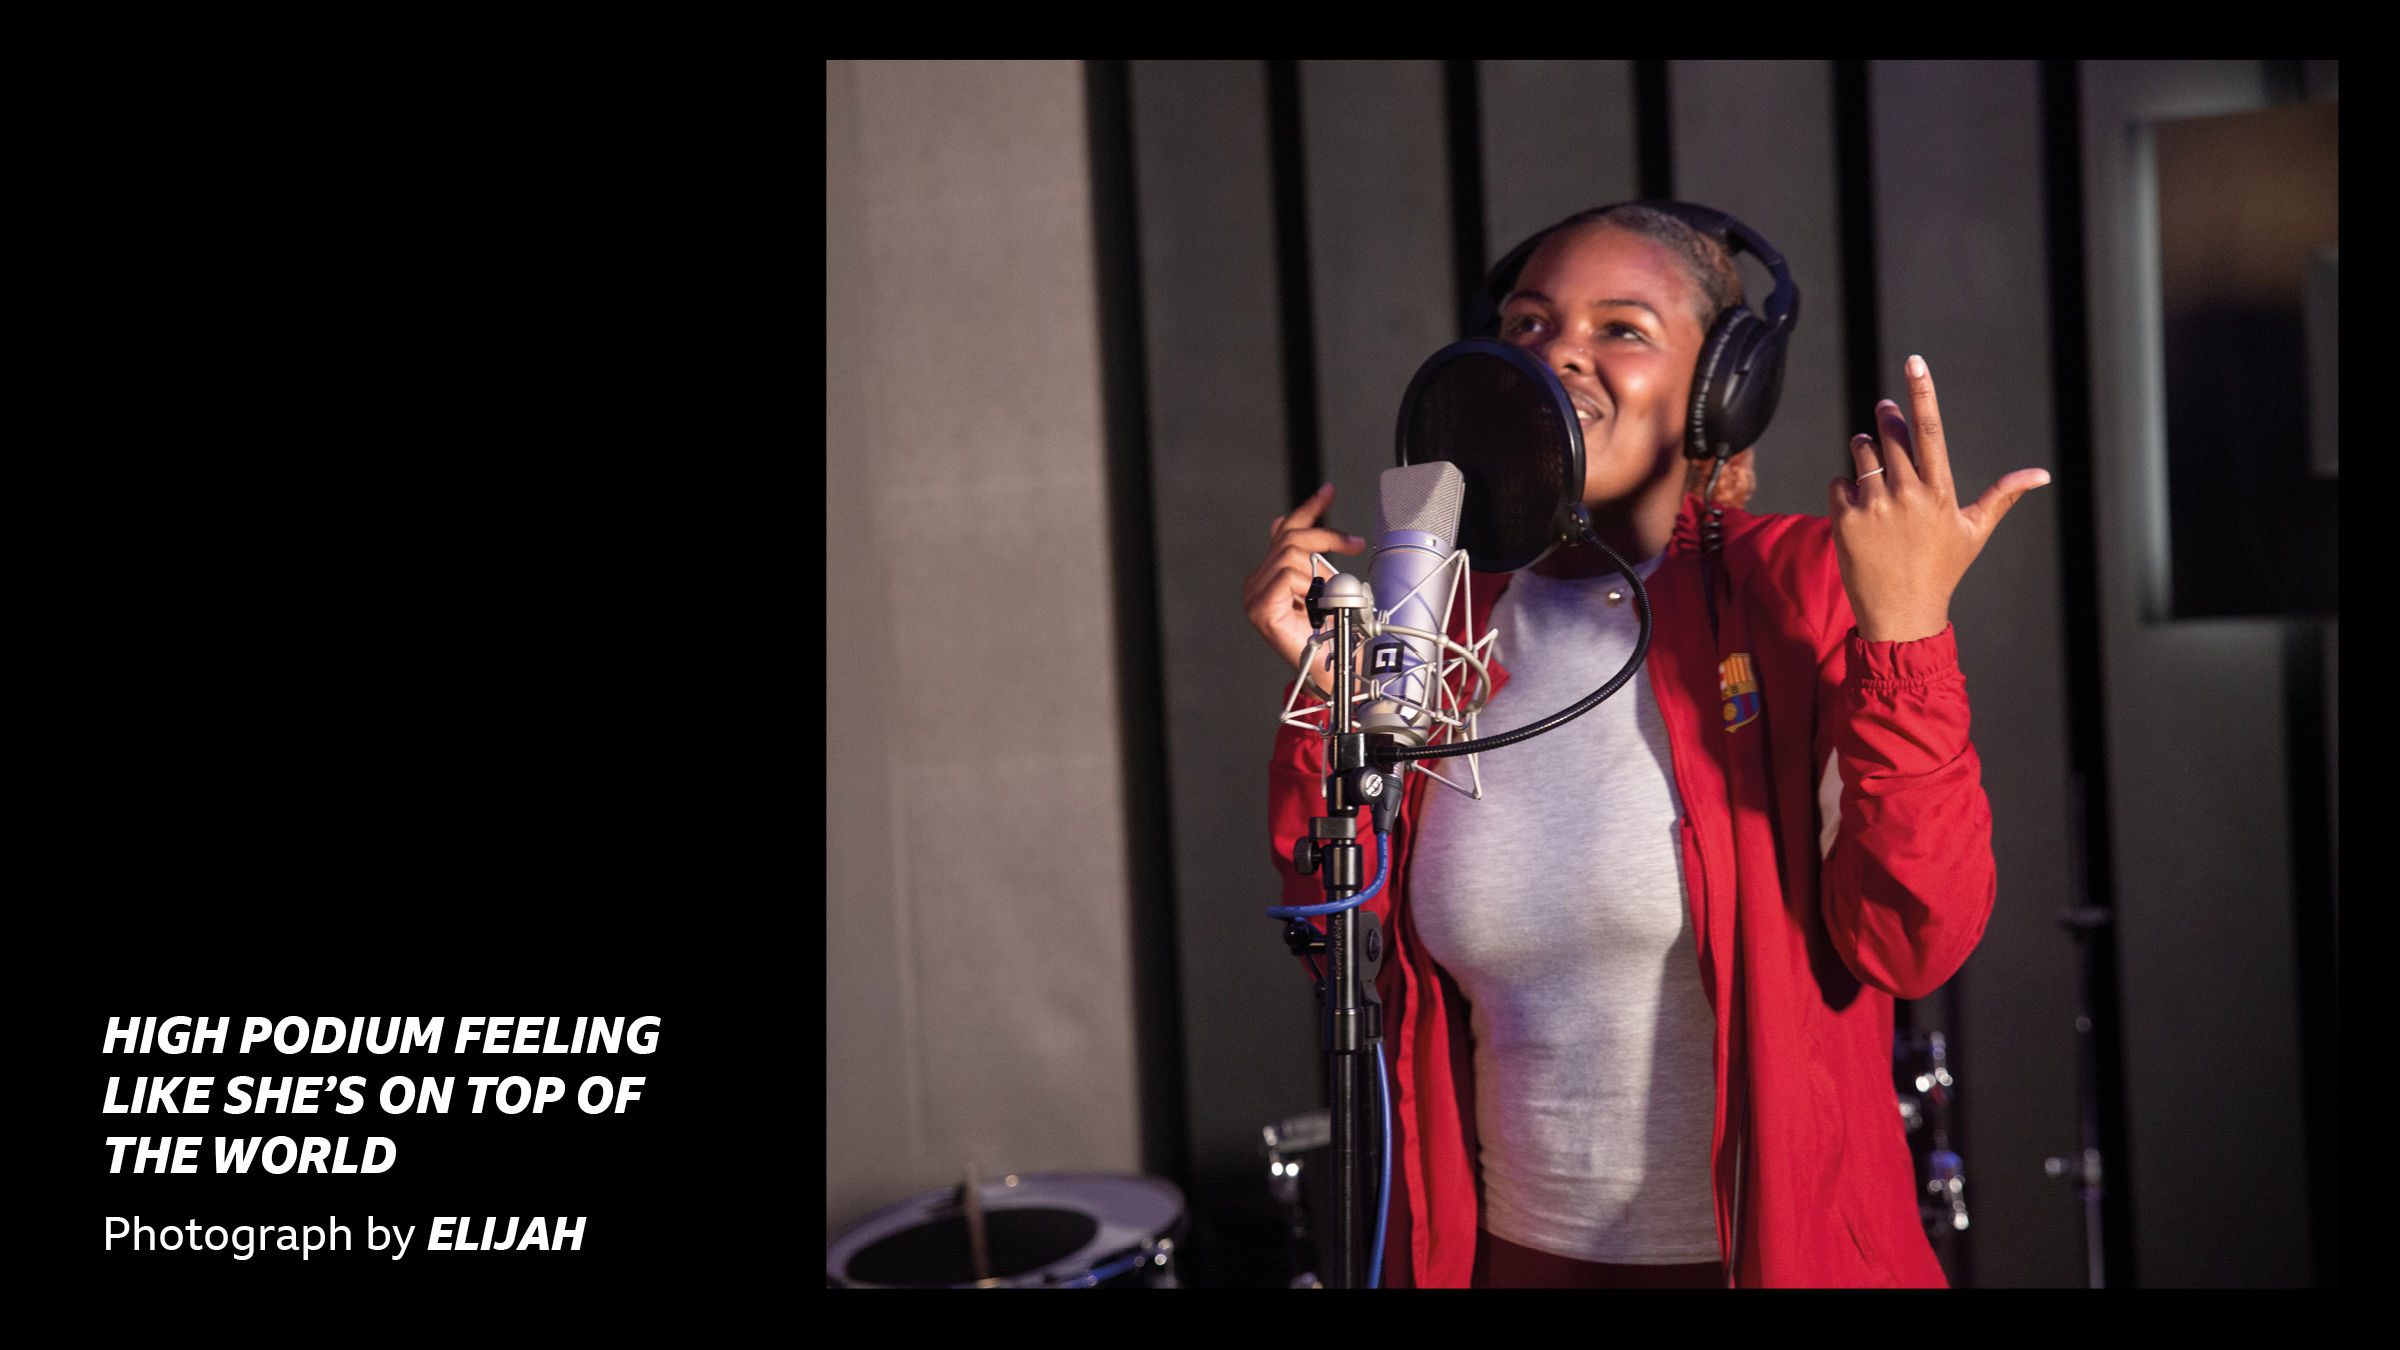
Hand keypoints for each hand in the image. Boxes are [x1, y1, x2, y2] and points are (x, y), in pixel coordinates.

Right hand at [1241, 483, 1364, 673]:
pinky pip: (1288, 577)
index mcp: (1269, 576)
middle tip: (1354, 544)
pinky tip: (1316, 604)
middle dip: (1326, 537)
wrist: (1334, 673)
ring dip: (1318, 573)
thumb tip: (1285, 522)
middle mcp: (1256, 584)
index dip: (1309, 509)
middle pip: (1290, 539)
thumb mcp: (1325, 587)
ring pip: (1290, 557)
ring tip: (1328, 598)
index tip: (1328, 491)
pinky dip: (1309, 586)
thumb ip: (1309, 560)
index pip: (1287, 532)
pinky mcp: (1260, 609)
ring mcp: (1254, 597)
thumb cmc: (1332, 636)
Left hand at [1827, 356, 2049, 643]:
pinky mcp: (1843, 520)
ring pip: (1860, 452)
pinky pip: (1838, 483)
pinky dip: (1845, 489)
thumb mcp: (1973, 531)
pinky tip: (1859, 511)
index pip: (1929, 429)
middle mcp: (1906, 493)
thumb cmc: (1941, 570)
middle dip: (1886, 417)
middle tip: (1885, 411)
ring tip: (1875, 472)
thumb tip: (2042, 474)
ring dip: (1864, 451)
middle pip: (1889, 433)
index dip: (1922, 392)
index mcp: (1940, 491)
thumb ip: (2002, 495)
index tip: (1914, 362)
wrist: (1900, 614)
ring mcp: (1872, 506)